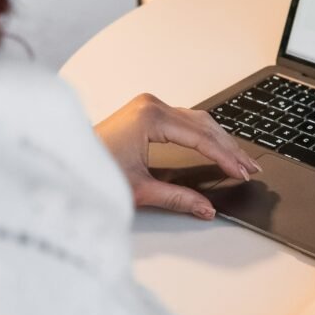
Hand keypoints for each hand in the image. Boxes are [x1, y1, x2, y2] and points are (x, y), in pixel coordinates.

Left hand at [95, 94, 261, 219]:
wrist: (64, 159)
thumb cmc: (92, 168)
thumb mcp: (139, 190)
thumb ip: (177, 199)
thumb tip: (205, 208)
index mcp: (150, 118)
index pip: (201, 138)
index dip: (225, 157)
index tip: (241, 172)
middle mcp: (151, 106)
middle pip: (204, 125)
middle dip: (229, 148)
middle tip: (249, 168)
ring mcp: (149, 106)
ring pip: (198, 120)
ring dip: (220, 140)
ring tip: (239, 159)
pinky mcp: (146, 111)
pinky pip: (186, 119)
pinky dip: (204, 134)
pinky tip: (216, 146)